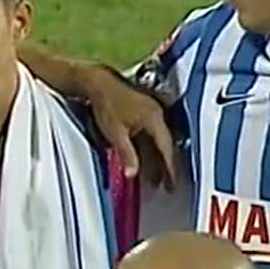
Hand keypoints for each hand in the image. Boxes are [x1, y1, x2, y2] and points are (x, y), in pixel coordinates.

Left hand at [80, 69, 179, 188]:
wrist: (98, 82)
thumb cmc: (106, 106)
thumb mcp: (115, 134)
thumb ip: (127, 154)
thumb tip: (133, 174)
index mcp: (154, 119)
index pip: (166, 148)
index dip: (169, 167)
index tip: (171, 184)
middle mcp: (157, 114)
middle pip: (166, 145)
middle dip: (166, 166)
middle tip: (168, 186)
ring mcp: (151, 111)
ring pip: (159, 140)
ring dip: (158, 158)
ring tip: (157, 178)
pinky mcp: (144, 111)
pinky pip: (152, 134)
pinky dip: (151, 148)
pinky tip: (147, 159)